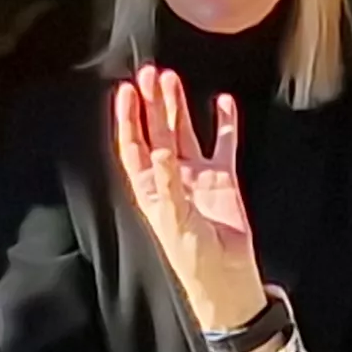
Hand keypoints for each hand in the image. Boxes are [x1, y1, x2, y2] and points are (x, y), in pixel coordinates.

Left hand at [111, 66, 266, 334]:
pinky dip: (223, 124)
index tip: (125, 91)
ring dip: (178, 107)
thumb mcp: (175, 221)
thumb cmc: (193, 257)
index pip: (133, 147)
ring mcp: (197, 177)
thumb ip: (168, 184)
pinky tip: (221, 103)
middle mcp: (169, 178)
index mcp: (149, 189)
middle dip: (152, 104)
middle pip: (157, 132)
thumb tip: (159, 149)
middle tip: (150, 74)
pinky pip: (223, 145)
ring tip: (172, 79)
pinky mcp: (223, 179)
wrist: (226, 277)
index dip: (128, 119)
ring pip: (184, 133)